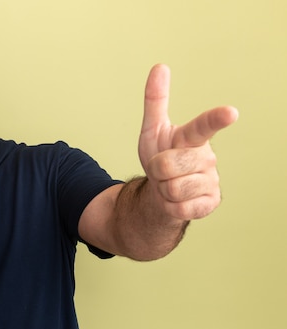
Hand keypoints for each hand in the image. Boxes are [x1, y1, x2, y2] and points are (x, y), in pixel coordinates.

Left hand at [138, 64, 238, 219]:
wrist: (161, 193)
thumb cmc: (161, 156)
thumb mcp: (153, 130)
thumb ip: (156, 101)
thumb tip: (160, 66)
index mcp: (194, 137)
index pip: (204, 126)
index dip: (215, 119)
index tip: (230, 112)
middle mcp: (207, 157)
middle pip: (170, 165)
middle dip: (156, 170)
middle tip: (161, 170)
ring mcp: (211, 180)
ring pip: (174, 188)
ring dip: (163, 189)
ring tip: (169, 184)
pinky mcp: (210, 203)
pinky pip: (180, 207)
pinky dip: (170, 206)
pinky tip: (177, 201)